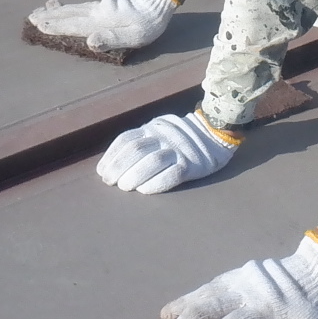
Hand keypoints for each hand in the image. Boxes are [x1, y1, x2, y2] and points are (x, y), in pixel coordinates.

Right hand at [28, 0, 174, 52]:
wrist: (157, 3)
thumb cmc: (147, 25)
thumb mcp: (134, 36)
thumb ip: (112, 39)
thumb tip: (90, 42)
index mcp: (102, 21)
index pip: (75, 25)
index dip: (57, 26)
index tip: (39, 24)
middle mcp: (97, 13)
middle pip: (69, 14)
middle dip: (50, 16)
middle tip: (31, 16)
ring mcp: (99, 8)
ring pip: (73, 9)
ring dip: (55, 11)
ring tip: (39, 10)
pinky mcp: (102, 6)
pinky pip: (79, 7)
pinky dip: (67, 8)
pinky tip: (61, 7)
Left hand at [98, 110, 239, 193]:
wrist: (215, 134)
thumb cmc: (180, 138)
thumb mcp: (159, 130)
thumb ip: (141, 141)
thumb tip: (113, 163)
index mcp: (152, 127)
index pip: (126, 140)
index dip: (111, 157)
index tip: (102, 171)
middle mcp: (163, 136)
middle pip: (135, 150)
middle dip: (118, 168)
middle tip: (111, 182)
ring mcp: (179, 150)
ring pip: (152, 162)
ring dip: (134, 177)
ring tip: (124, 187)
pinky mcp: (191, 165)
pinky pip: (171, 175)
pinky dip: (155, 185)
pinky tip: (144, 191)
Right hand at [162, 231, 317, 318]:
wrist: (317, 268)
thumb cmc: (314, 304)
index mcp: (266, 307)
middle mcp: (249, 292)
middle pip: (215, 304)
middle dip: (192, 318)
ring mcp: (241, 280)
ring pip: (209, 292)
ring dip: (186, 304)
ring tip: (166, 316)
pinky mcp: (238, 273)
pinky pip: (212, 284)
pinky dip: (194, 293)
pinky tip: (180, 303)